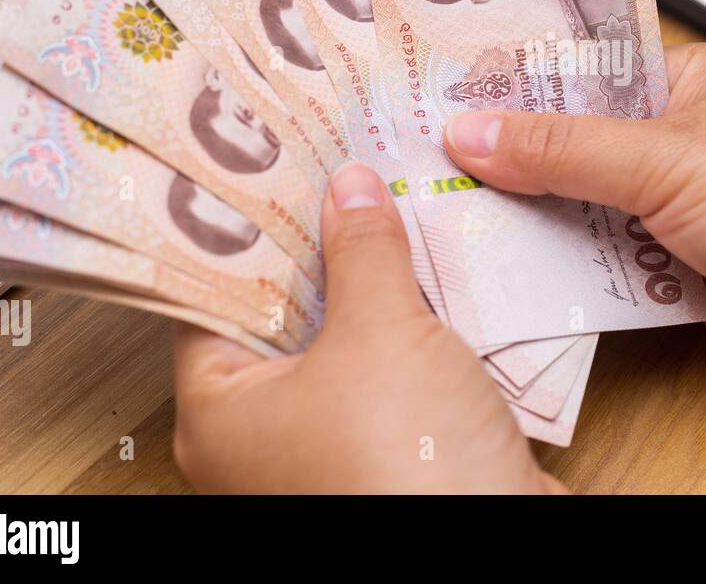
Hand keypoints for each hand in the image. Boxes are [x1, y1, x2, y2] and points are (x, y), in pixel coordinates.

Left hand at [172, 162, 560, 493]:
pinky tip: (433, 263)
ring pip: (344, 336)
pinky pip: (391, 365)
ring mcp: (332, 441)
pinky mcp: (392, 443)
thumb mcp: (378, 335)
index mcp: (221, 414)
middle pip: (281, 312)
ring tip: (388, 197)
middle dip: (319, 242)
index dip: (242, 225)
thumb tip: (349, 188)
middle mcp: (266, 433)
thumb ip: (362, 251)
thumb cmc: (405, 465)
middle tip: (337, 168)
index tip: (266, 163)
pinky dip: (410, 319)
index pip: (210, 296)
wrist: (495, 542)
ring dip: (372, 277)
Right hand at [445, 43, 705, 461]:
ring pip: (585, 211)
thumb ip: (566, 149)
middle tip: (410, 164)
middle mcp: (681, 139)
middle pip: (573, 146)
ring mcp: (683, 208)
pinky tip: (502, 279)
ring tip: (435, 220)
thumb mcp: (673, 160)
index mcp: (687, 79)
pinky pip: (610, 268)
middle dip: (506, 161)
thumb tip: (468, 129)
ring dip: (532, 224)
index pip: (579, 70)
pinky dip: (569, 276)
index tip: (427, 91)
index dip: (508, 81)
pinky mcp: (686, 271)